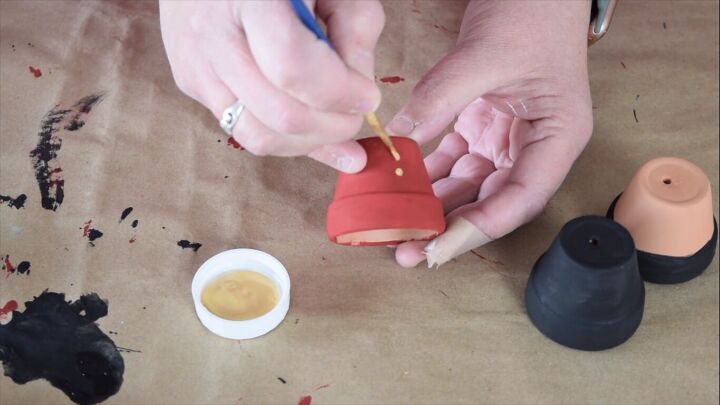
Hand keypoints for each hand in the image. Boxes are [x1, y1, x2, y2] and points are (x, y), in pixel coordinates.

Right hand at [159, 0, 384, 172]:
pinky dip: (286, 140)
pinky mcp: (190, 83)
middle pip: (279, 113)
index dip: (338, 92)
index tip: (367, 95)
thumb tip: (360, 92)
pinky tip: (311, 130)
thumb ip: (356, 28)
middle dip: (333, 127)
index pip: (292, 66)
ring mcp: (197, 63)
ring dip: (310, 143)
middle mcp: (213, 33)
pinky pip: (243, 133)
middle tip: (356, 114)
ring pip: (259, 136)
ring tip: (336, 127)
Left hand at [390, 1, 593, 266]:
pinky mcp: (484, 126)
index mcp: (557, 136)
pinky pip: (454, 160)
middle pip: (492, 201)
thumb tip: (401, 137)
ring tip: (398, 224)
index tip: (438, 245)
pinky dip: (428, 173)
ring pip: (469, 186)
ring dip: (434, 204)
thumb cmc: (532, 12)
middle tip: (409, 249)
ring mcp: (508, 138)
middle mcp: (535, 146)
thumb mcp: (485, 53)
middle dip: (450, 227)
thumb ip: (442, 96)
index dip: (479, 227)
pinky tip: (401, 186)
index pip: (520, 198)